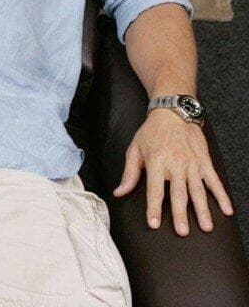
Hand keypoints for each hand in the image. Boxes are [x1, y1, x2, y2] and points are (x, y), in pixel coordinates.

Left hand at [113, 108, 233, 234]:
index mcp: (156, 163)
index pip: (155, 190)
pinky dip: (221, 196)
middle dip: (181, 214)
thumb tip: (119, 192)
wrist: (173, 113)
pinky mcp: (205, 162)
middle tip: (183, 231)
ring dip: (203, 210)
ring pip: (198, 191)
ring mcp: (192, 164)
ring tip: (206, 227)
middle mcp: (176, 165)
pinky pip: (214, 181)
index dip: (154, 208)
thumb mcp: (134, 150)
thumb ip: (129, 174)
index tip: (154, 224)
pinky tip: (226, 210)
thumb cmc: (151, 132)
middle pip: (179, 194)